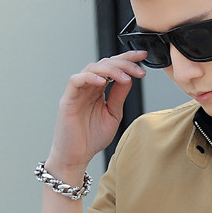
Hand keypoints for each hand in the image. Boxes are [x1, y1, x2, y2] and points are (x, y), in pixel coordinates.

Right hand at [47, 51, 146, 174]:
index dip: (127, 59)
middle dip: (124, 63)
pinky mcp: (68, 99)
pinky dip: (90, 78)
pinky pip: (76, 80)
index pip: (113, 67)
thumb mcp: (113, 114)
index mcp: (99, 89)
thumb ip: (119, 96)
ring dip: (111, 70)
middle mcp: (88, 87)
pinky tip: (104, 83)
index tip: (143, 56)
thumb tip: (129, 78)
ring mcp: (77, 92)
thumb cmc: (92, 138)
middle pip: (104, 64)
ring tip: (125, 78)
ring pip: (92, 68)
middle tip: (139, 70)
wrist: (76, 156)